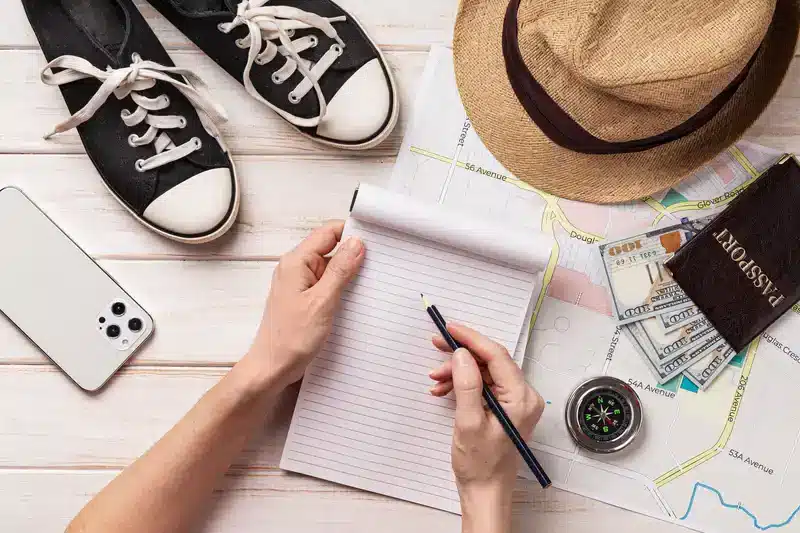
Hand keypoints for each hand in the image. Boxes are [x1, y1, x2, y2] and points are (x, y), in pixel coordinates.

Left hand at [243, 221, 364, 391]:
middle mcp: (296, 268)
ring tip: (368, 284)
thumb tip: (356, 244)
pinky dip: (341, 288)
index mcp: (296, 262)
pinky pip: (326, 284)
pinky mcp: (304, 298)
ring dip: (348, 274)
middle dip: (353, 254)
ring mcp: (299, 283)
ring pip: (330, 267)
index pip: (328, 232)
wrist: (272, 367)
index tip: (374, 241)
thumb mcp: (322, 302)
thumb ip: (340, 271)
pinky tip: (354, 298)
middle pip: (330, 248)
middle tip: (377, 265)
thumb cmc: (291, 339)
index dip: (351, 233)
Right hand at [429, 324, 543, 532]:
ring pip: (483, 371)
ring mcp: (514, 401)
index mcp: (521, 398)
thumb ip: (466, 385)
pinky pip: (483, 384)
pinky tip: (444, 389)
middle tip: (437, 346)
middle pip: (490, 361)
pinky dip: (462, 383)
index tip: (450, 329)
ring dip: (458, 371)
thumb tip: (461, 354)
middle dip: (461, 355)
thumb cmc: (480, 465)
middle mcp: (523, 396)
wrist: (485, 490)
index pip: (497, 356)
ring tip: (435, 379)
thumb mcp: (468, 423)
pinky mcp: (504, 406)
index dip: (471, 339)